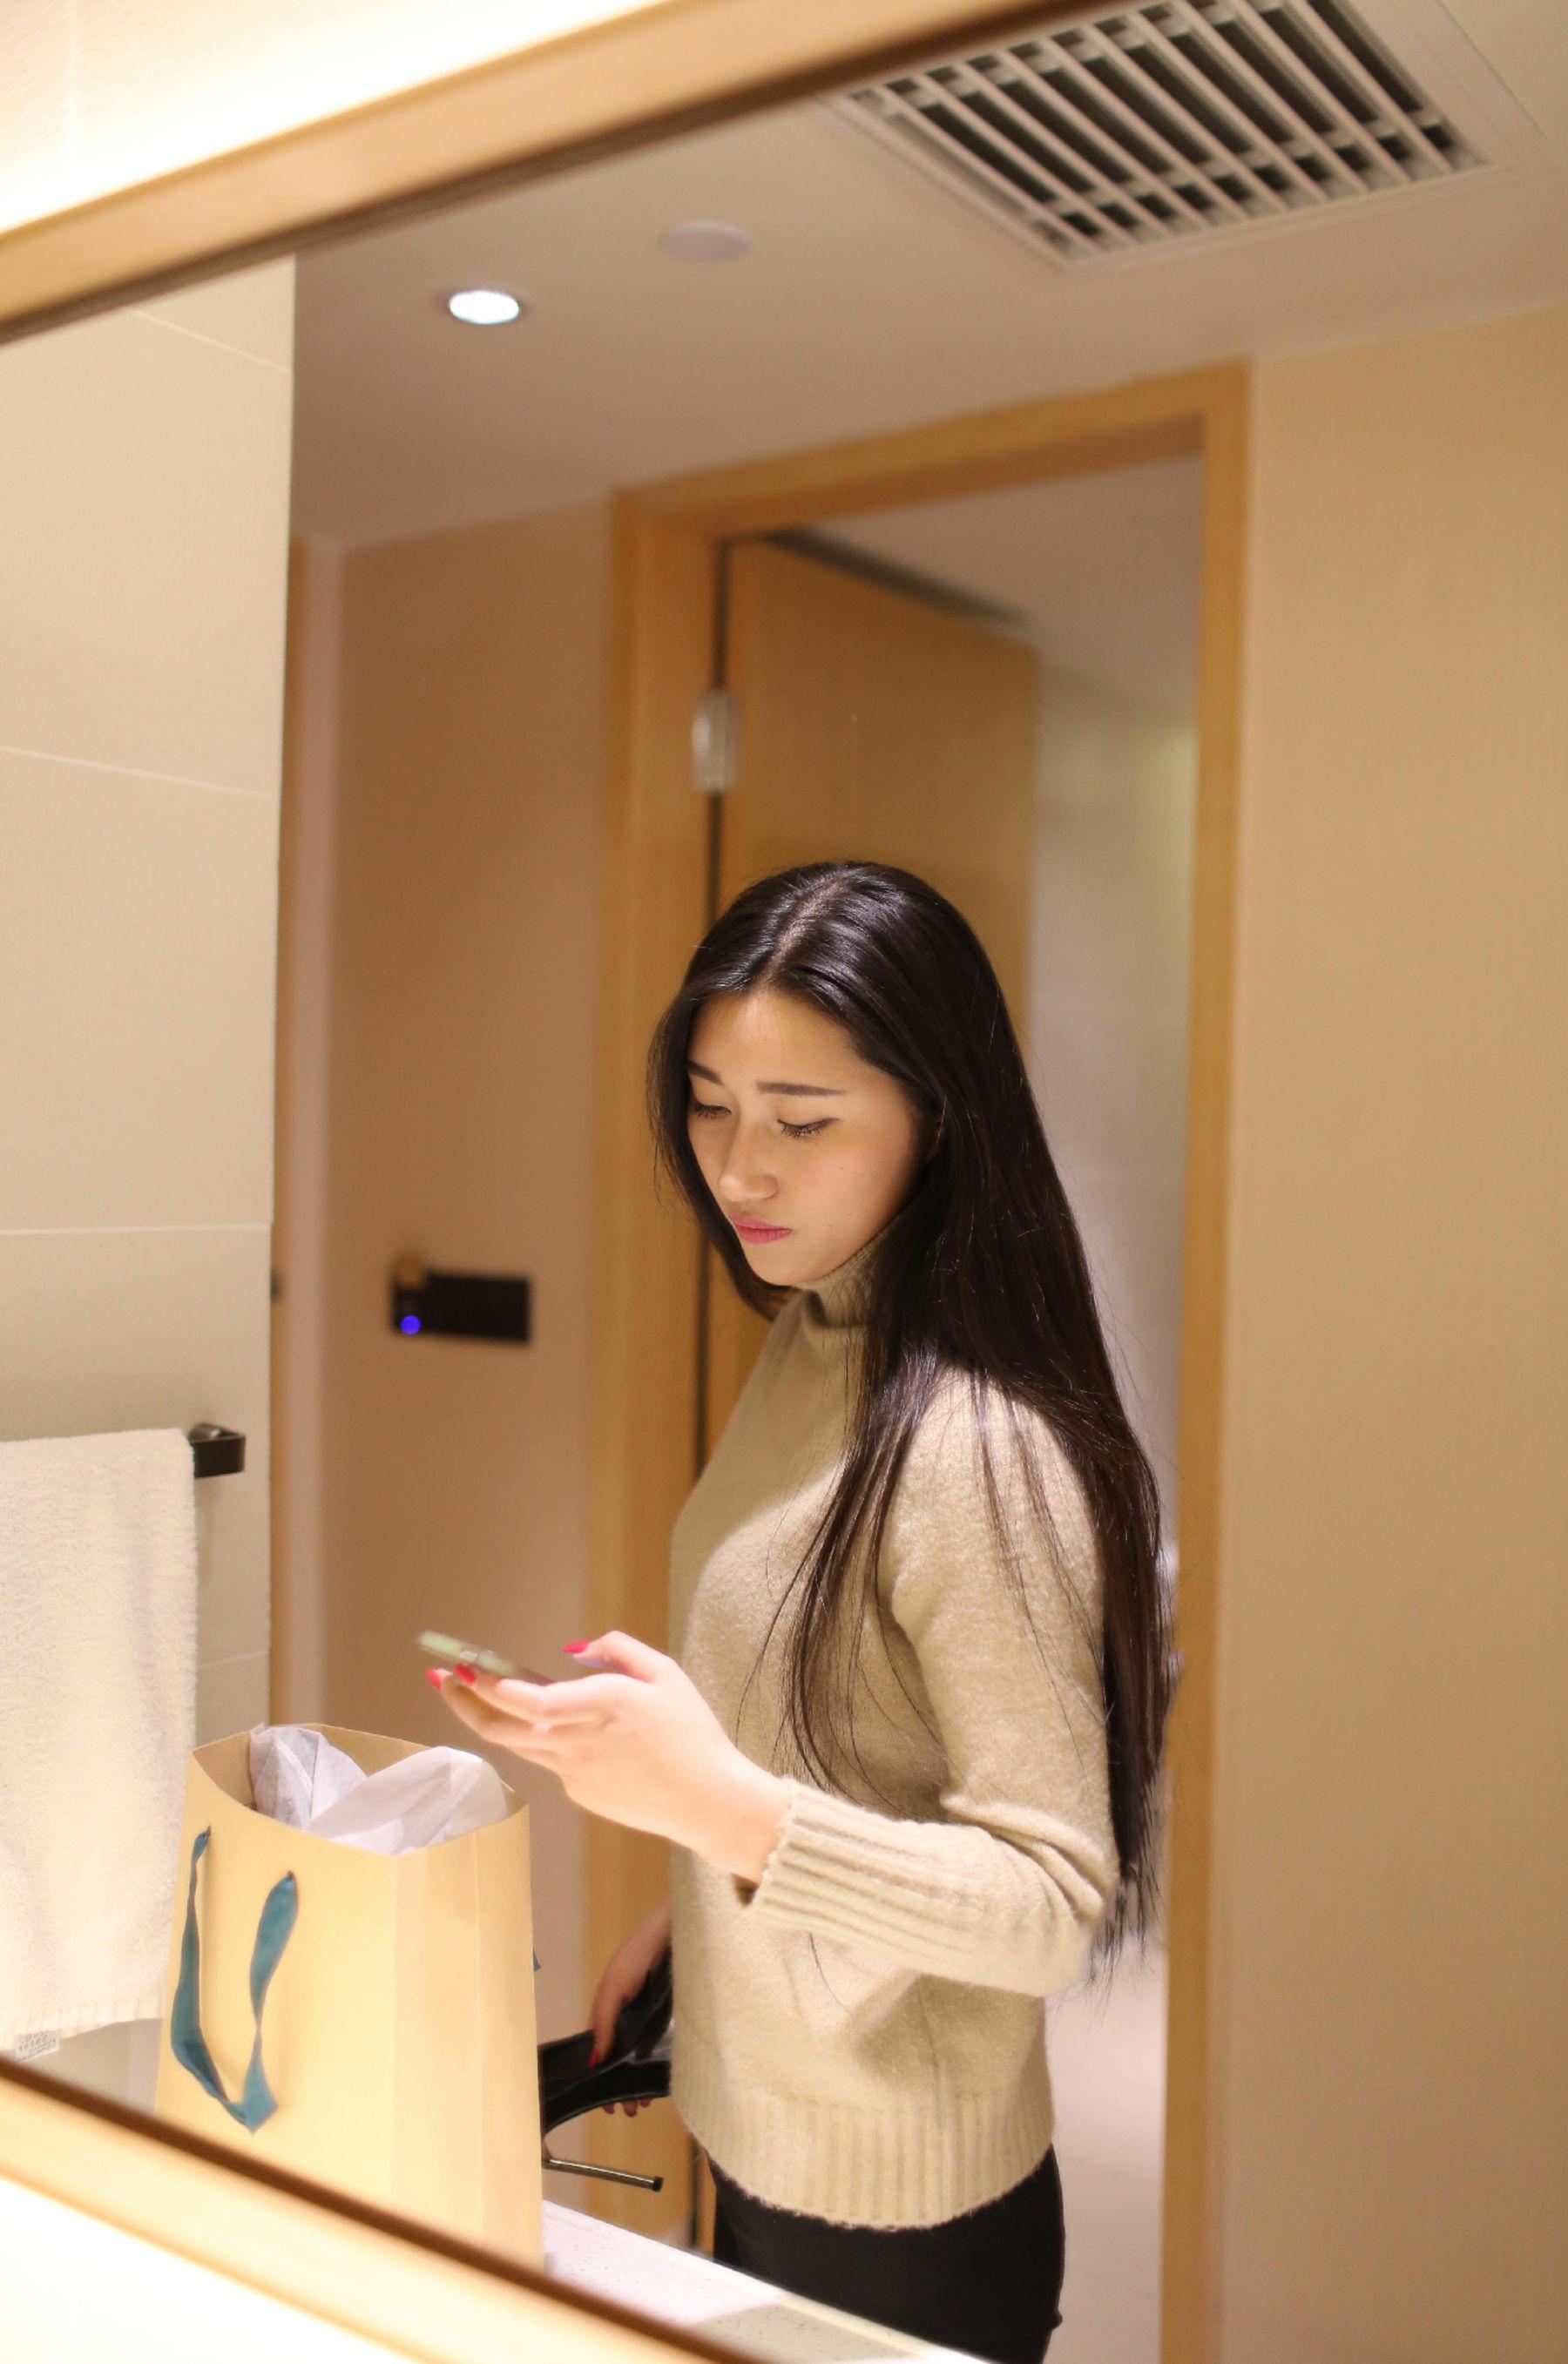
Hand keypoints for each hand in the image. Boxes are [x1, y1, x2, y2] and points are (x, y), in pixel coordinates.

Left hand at [431, 1630, 788, 1882]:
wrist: (708, 1802)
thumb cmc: (692, 1734)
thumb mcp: (666, 1674)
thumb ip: (619, 1650)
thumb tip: (575, 1648)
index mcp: (603, 1706)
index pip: (530, 1700)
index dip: (492, 1685)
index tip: (465, 1665)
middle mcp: (578, 1742)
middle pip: (502, 1726)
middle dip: (464, 1699)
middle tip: (441, 1675)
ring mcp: (574, 1773)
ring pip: (515, 1745)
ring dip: (485, 1718)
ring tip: (464, 1693)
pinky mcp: (578, 1793)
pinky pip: (547, 1759)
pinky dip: (536, 1738)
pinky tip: (546, 1725)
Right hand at [588, 1897, 671, 2118]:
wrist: (677, 1931)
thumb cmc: (639, 1954)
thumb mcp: (614, 1986)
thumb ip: (604, 2020)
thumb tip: (594, 2060)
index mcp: (611, 2010)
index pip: (602, 2052)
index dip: (601, 2078)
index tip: (605, 2105)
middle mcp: (632, 2018)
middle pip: (623, 2060)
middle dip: (622, 2088)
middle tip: (628, 2113)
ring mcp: (655, 2019)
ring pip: (645, 2059)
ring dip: (641, 2084)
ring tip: (643, 2106)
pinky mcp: (675, 2018)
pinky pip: (667, 2049)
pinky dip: (661, 2068)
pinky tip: (662, 2086)